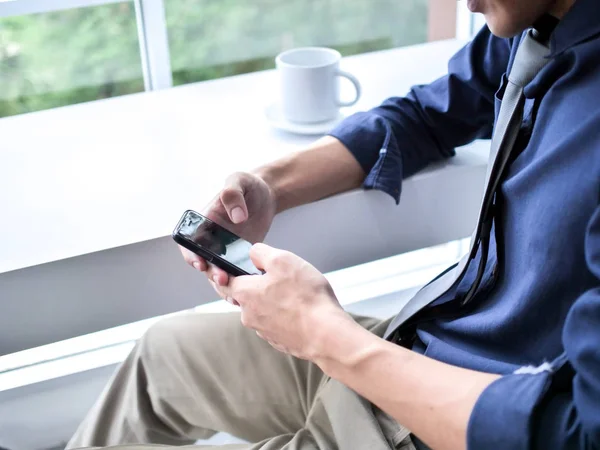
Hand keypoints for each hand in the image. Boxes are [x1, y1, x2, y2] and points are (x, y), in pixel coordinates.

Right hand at [179, 172, 276, 286]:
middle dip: (211, 273)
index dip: (191, 255)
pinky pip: (236, 274)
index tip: (200, 262)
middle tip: (223, 278)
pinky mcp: (240, 257)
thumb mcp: (238, 181)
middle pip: (204, 263)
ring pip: (219, 273)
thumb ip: (233, 194)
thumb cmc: (248, 185)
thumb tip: (236, 217)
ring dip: (224, 285)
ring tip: (236, 295)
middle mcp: (211, 239)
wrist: (267, 194)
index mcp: (204, 222)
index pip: (189, 242)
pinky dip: (240, 285)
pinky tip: (249, 295)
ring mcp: (225, 250)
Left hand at [218, 243, 357, 360]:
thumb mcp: (283, 260)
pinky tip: (299, 310)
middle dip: (255, 285)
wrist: (325, 335)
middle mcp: (248, 315)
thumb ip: (261, 253)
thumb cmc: (304, 296)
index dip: (226, 272)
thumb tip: (253, 254)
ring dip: (271, 301)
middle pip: (244, 296)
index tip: (231, 267)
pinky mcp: (279, 341)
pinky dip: (283, 315)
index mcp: (244, 293)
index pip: (223, 281)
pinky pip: (276, 323)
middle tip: (275, 278)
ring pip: (261, 310)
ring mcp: (264, 331)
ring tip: (293, 293)